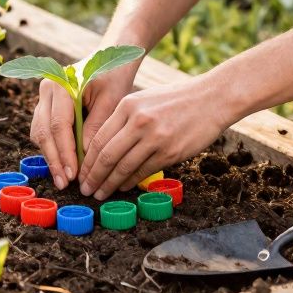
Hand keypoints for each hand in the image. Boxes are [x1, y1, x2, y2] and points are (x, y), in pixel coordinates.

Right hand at [30, 66, 135, 189]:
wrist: (109, 61)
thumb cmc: (114, 78)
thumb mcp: (112, 101)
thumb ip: (96, 127)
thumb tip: (85, 159)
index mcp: (61, 84)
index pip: (58, 125)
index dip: (65, 152)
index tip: (74, 175)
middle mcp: (46, 89)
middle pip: (43, 131)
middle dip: (54, 160)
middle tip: (65, 183)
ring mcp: (43, 98)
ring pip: (39, 133)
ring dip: (51, 157)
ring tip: (63, 179)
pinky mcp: (46, 107)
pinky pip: (44, 131)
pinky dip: (52, 149)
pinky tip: (63, 166)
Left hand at [78, 75, 236, 200]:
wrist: (211, 99)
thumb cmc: (175, 100)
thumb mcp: (144, 100)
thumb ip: (123, 120)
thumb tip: (102, 147)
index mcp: (127, 105)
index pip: (98, 138)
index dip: (86, 160)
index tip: (81, 173)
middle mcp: (138, 121)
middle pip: (106, 155)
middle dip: (93, 176)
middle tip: (86, 189)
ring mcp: (155, 138)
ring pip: (123, 167)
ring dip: (109, 184)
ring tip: (100, 194)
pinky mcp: (170, 152)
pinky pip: (143, 171)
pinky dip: (130, 182)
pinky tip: (122, 187)